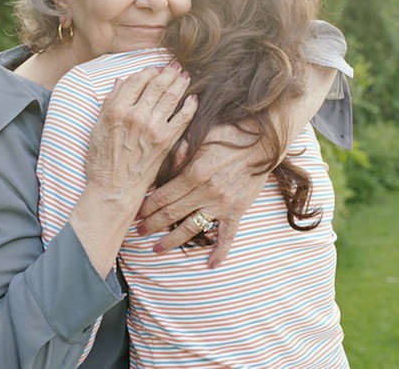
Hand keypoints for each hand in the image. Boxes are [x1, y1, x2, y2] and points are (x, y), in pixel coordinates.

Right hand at [84, 62, 195, 201]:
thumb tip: (121, 81)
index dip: (148, 71)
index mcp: (117, 110)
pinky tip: (193, 99)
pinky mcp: (166, 141)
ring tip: (186, 75)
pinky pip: (183, 118)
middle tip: (176, 65)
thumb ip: (110, 102)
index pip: (136, 80)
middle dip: (168, 72)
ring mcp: (153, 128)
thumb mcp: (97, 127)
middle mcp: (136, 116)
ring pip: (171, 97)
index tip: (154, 68)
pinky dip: (190, 106)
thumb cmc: (101, 159)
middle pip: (157, 85)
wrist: (114, 188)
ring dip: (180, 83)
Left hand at [136, 124, 268, 268]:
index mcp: (193, 173)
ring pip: (192, 228)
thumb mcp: (198, 138)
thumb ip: (177, 154)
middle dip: (152, 225)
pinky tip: (211, 265)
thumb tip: (158, 170)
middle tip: (138, 232)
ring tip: (157, 249)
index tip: (135, 213)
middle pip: (172, 214)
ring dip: (172, 240)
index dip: (147, 206)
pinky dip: (220, 251)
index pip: (162, 196)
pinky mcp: (238, 210)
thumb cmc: (226, 134)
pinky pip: (228, 236)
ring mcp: (222, 204)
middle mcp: (206, 192)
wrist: (263, 139)